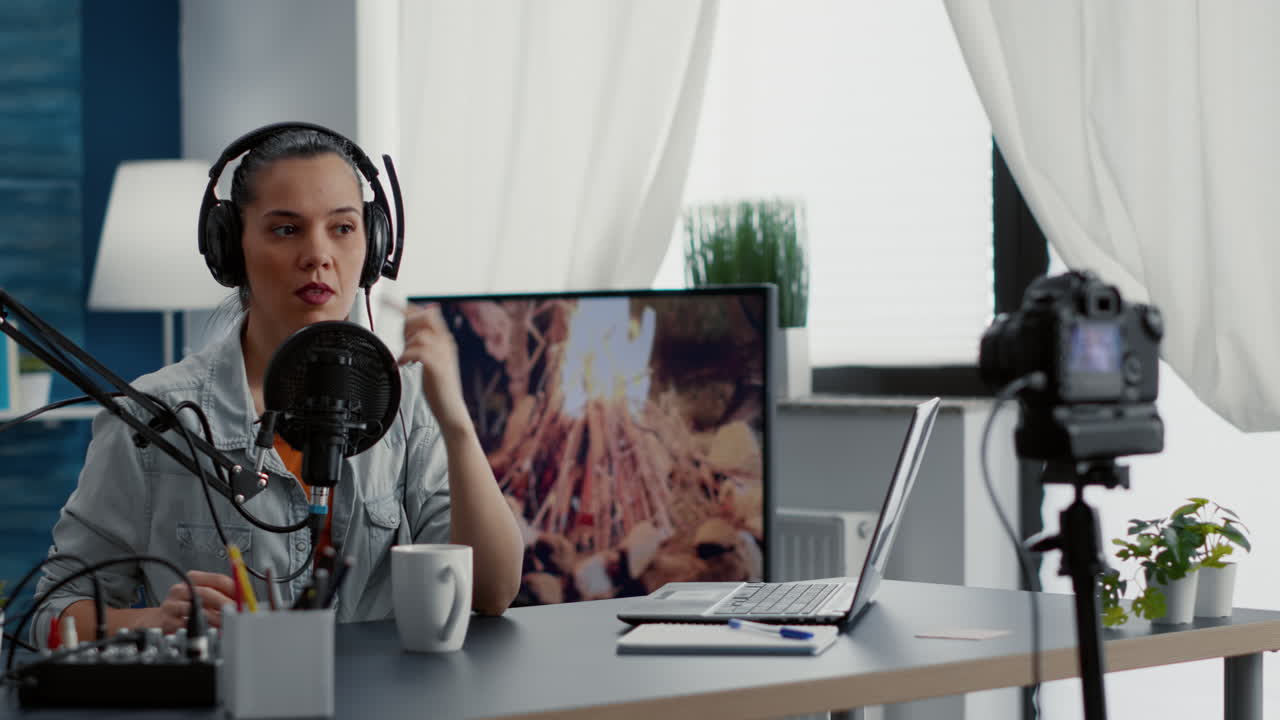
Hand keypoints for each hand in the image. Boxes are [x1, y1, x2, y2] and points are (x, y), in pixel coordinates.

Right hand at [154, 570, 236, 631]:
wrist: (160, 621)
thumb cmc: (186, 607)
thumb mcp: (205, 597)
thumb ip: (223, 595)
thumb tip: (244, 601)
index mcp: (194, 579)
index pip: (218, 579)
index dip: (234, 590)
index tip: (245, 600)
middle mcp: (181, 589)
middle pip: (207, 593)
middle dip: (225, 605)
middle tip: (237, 614)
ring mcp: (171, 605)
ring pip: (197, 609)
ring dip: (214, 619)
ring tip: (226, 625)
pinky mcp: (166, 621)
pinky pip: (187, 625)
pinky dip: (200, 629)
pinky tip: (209, 632)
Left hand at [399, 303, 470, 433]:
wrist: (451, 410)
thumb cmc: (439, 387)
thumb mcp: (430, 361)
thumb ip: (421, 344)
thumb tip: (408, 329)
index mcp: (444, 339)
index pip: (426, 314)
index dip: (406, 306)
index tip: (386, 301)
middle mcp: (446, 343)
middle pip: (424, 318)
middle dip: (407, 325)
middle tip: (401, 341)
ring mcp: (443, 354)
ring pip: (420, 335)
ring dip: (406, 345)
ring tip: (405, 359)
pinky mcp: (438, 367)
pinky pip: (418, 351)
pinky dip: (406, 356)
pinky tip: (403, 365)